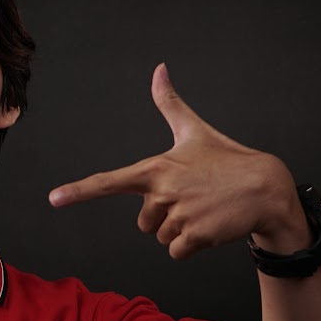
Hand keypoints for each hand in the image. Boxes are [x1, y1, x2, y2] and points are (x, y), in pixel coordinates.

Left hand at [48, 63, 304, 257]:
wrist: (266, 188)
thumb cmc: (227, 159)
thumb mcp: (195, 131)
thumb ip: (169, 104)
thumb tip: (159, 68)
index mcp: (156, 168)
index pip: (110, 182)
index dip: (80, 190)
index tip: (54, 198)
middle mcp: (163, 192)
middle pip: (144, 222)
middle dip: (165, 216)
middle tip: (192, 199)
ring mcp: (179, 215)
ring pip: (162, 238)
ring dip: (181, 231)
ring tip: (205, 210)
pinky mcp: (195, 236)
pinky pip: (177, 252)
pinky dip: (193, 245)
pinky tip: (211, 226)